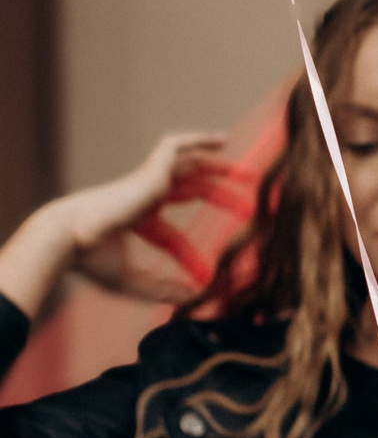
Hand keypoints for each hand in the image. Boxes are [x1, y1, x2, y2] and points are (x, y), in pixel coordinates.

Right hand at [0, 130, 230, 321]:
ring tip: (247, 173)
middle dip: (215, 197)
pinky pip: (175, 146)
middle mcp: (142, 197)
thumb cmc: (92, 260)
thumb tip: (194, 297)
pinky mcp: (150, 170)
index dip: (188, 256)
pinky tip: (221, 140)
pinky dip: (197, 140)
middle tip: (248, 207)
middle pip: (187, 192)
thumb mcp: (132, 280)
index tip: (205, 277)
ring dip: (217, 166)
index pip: (169, 236)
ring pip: (187, 165)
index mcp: (134, 221)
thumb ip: (163, 288)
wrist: (69, 238)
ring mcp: (146, 181)